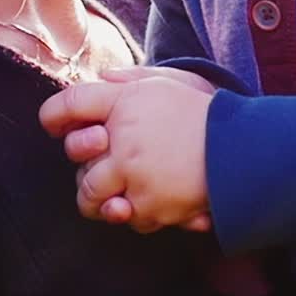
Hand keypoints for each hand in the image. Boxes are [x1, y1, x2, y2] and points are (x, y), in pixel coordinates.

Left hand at [40, 71, 213, 232]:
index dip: (54, 116)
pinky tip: (151, 199)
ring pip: (90, 196)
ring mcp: (132, 175)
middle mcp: (120, 138)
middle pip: (74, 155)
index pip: (67, 103)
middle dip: (83, 160)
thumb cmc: (202, 112)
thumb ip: (128, 79)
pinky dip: (134, 212)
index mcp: (122, 102)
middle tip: (101, 163)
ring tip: (116, 193)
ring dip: (98, 196)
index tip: (56, 125)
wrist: (241, 148)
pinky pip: (125, 217)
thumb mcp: (166, 82)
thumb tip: (100, 78)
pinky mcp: (148, 206)